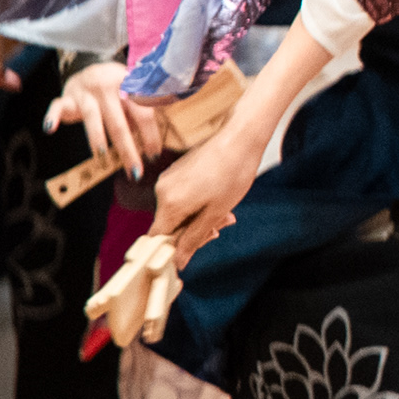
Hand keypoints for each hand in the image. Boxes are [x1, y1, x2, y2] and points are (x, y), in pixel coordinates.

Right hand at [46, 62, 162, 173]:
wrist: (91, 68)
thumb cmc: (118, 89)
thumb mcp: (133, 95)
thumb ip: (142, 114)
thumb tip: (153, 145)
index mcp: (130, 87)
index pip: (142, 114)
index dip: (150, 135)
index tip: (153, 156)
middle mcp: (107, 89)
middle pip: (118, 122)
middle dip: (127, 149)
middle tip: (134, 171)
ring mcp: (86, 93)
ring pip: (91, 116)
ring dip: (97, 136)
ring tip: (102, 153)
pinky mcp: (67, 97)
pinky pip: (58, 106)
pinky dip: (53, 116)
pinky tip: (50, 128)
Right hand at [148, 131, 257, 264]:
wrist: (240, 137)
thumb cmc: (233, 173)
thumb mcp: (216, 212)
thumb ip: (194, 237)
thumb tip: (178, 261)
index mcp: (169, 203)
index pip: (158, 239)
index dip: (173, 250)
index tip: (193, 250)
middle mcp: (161, 191)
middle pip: (169, 224)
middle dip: (194, 231)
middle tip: (221, 226)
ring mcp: (168, 179)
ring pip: (178, 211)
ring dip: (199, 217)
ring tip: (225, 212)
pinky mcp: (176, 171)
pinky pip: (181, 197)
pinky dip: (197, 203)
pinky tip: (218, 199)